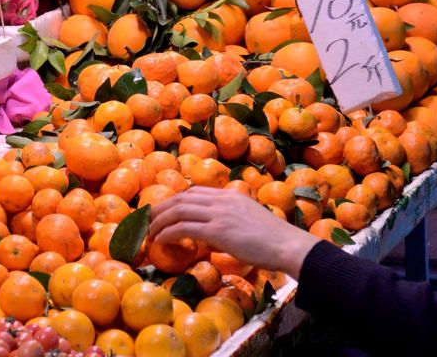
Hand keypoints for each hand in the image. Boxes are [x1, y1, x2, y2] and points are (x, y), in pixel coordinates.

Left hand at [148, 187, 321, 278]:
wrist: (289, 246)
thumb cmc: (273, 240)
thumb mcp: (248, 220)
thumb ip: (229, 220)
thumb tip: (211, 233)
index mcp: (229, 195)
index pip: (193, 192)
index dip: (174, 200)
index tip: (162, 211)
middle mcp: (221, 200)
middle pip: (180, 198)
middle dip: (160, 208)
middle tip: (148, 220)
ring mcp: (219, 213)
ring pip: (178, 210)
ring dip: (159, 221)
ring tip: (149, 232)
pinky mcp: (217, 230)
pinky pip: (183, 227)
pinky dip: (167, 233)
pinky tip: (160, 241)